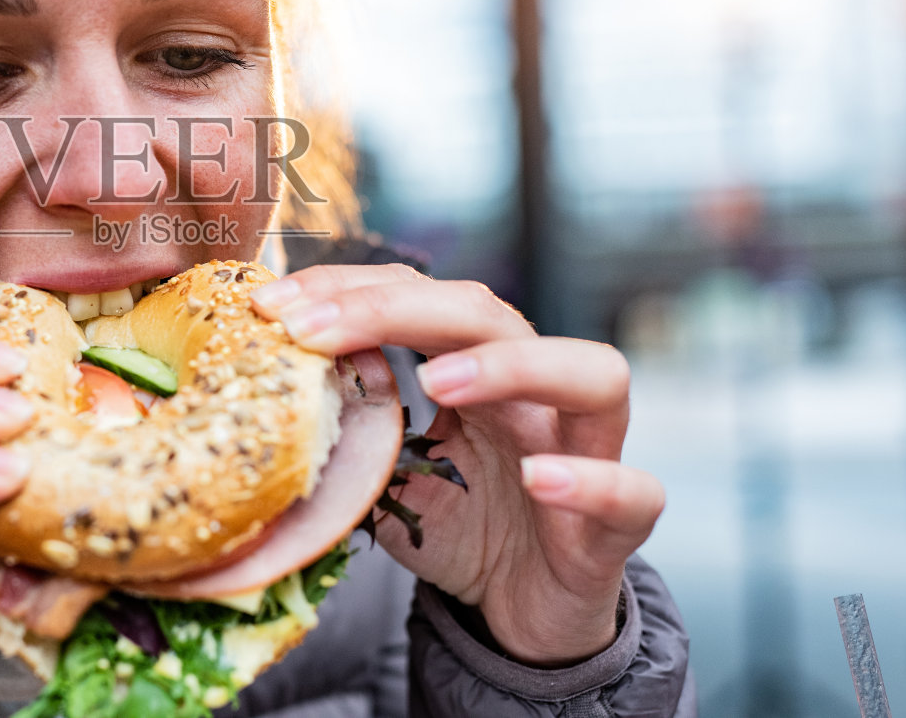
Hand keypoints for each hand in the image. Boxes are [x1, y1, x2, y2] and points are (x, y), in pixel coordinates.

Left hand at [252, 264, 663, 664]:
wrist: (522, 615)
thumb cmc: (459, 527)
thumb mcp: (387, 475)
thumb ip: (352, 428)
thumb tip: (279, 379)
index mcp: (475, 367)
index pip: (418, 295)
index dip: (347, 289)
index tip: (272, 304)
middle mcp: (535, 393)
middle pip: (490, 314)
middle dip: (396, 309)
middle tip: (314, 329)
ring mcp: (587, 451)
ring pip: (593, 375)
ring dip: (511, 366)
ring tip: (438, 383)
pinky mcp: (616, 527)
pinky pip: (633, 490)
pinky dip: (591, 479)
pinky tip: (539, 479)